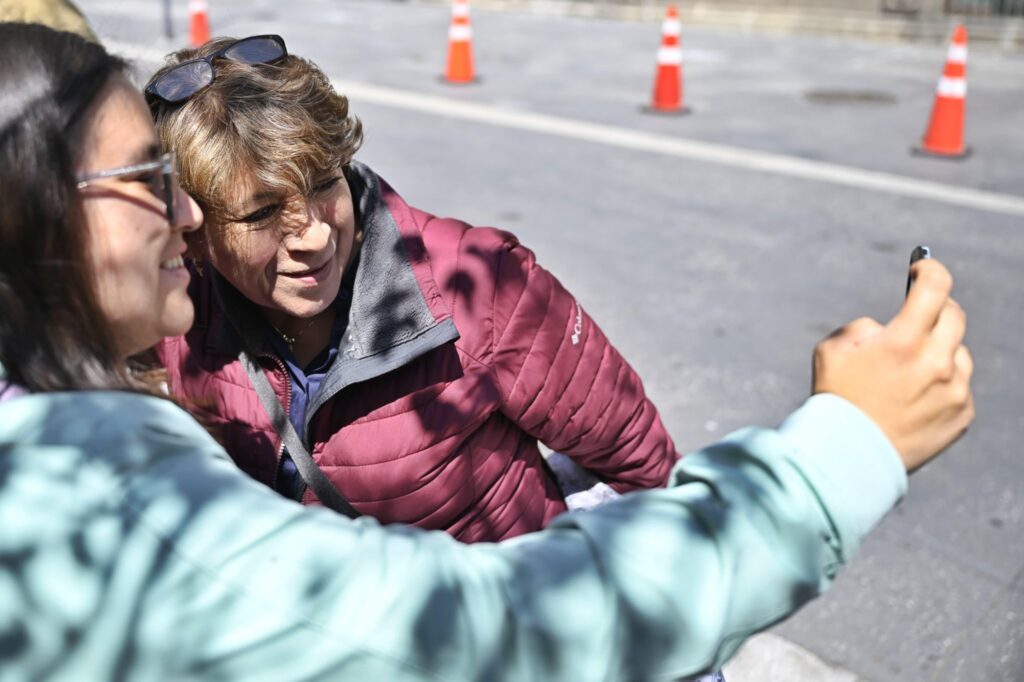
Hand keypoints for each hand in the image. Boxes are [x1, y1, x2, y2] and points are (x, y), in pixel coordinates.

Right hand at [812, 259, 973, 470]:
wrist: (848, 457)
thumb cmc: (835, 399)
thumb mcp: (832, 349)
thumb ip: (865, 326)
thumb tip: (887, 326)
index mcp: (904, 341)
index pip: (935, 286)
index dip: (929, 269)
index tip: (920, 269)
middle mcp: (937, 363)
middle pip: (954, 315)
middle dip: (936, 308)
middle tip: (920, 314)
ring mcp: (955, 391)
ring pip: (958, 353)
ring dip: (938, 352)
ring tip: (908, 373)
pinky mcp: (962, 415)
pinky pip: (959, 386)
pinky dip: (941, 385)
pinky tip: (913, 400)